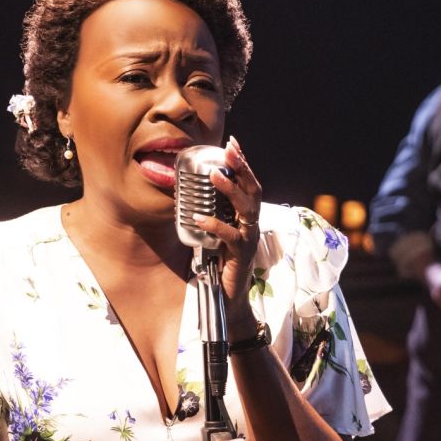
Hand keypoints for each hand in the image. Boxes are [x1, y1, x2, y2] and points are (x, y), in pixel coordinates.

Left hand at [193, 137, 263, 309]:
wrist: (227, 298)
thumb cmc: (218, 264)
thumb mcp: (213, 232)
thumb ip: (209, 213)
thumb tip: (187, 192)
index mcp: (245, 217)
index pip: (248, 184)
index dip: (242, 163)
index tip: (232, 143)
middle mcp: (252, 225)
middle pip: (254, 191)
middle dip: (242, 168)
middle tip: (230, 149)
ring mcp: (250, 239)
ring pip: (247, 209)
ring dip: (231, 189)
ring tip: (215, 175)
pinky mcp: (242, 255)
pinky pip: (230, 236)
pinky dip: (215, 225)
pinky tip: (199, 217)